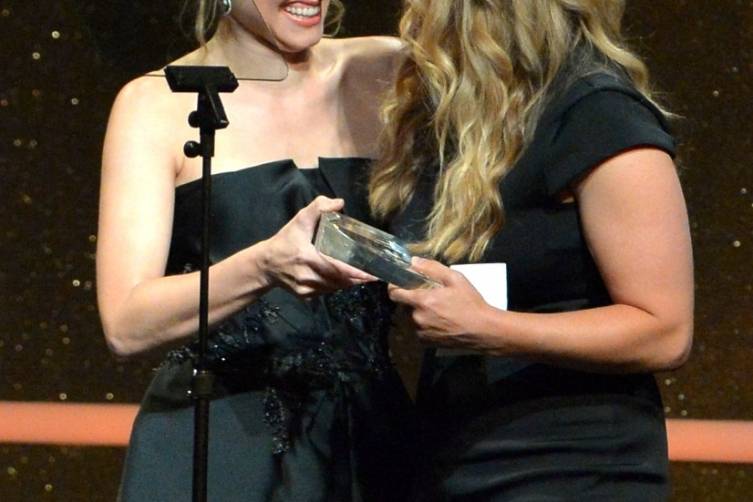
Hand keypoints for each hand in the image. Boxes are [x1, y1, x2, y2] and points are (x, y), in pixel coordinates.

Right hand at [260, 196, 375, 296]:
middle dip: (357, 279)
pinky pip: (326, 291)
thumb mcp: (299, 220)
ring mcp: (306, 289)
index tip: (372, 274)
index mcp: (308, 258)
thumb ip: (318, 208)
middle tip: (372, 274)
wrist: (266, 265)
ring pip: (335, 288)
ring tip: (360, 276)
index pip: (337, 269)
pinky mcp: (305, 296)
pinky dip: (336, 285)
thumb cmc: (285, 241)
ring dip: (348, 282)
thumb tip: (340, 203)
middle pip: (340, 282)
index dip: (356, 273)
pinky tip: (342, 279)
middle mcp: (308, 277)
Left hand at [388, 258, 491, 348]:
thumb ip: (432, 268)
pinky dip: (425, 325)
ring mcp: (421, 332)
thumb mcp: (455, 279)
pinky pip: (419, 330)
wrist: (484, 330)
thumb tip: (413, 261)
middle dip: (413, 300)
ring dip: (420, 313)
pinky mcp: (427, 343)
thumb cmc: (471, 303)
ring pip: (412, 319)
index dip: (395, 287)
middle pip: (404, 306)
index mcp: (422, 301)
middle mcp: (417, 318)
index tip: (401, 284)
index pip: (394, 293)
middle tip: (430, 297)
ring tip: (438, 311)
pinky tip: (440, 322)